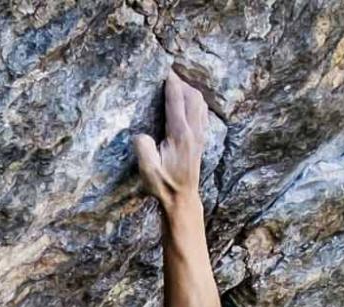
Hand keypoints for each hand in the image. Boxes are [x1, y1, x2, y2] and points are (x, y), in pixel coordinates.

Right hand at [131, 70, 210, 209]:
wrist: (183, 198)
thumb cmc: (163, 185)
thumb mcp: (148, 171)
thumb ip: (144, 150)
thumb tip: (140, 135)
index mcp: (179, 135)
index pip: (176, 101)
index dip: (171, 84)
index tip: (166, 70)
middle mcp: (193, 131)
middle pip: (192, 96)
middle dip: (181, 82)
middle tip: (169, 75)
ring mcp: (200, 134)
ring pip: (200, 102)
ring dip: (190, 90)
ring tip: (177, 84)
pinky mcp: (201, 139)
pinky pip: (203, 111)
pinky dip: (196, 100)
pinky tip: (188, 101)